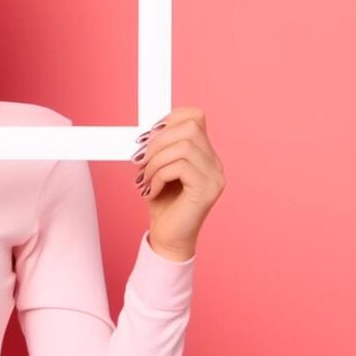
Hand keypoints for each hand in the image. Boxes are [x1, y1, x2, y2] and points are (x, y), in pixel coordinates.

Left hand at [131, 106, 225, 260]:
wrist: (168, 238)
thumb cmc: (162, 204)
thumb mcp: (157, 169)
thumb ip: (159, 149)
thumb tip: (147, 132)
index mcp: (205, 154)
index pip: (195, 117)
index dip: (168, 119)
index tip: (147, 138)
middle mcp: (215, 163)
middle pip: (190, 127)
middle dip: (157, 141)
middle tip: (140, 161)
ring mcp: (215, 177)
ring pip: (183, 147)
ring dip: (155, 161)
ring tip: (145, 180)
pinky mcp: (207, 190)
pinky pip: (180, 167)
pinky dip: (159, 175)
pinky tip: (152, 190)